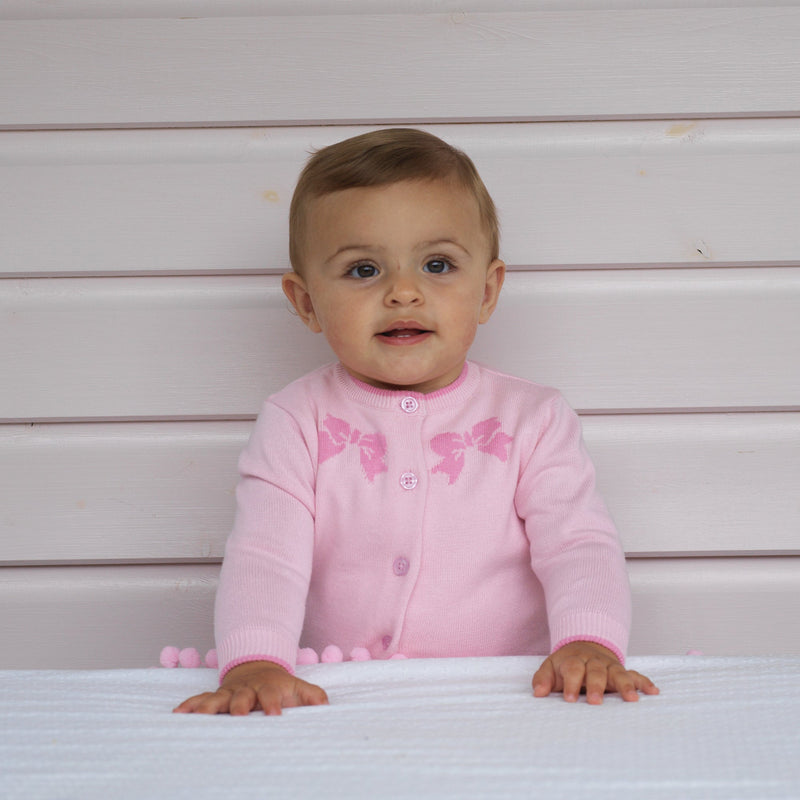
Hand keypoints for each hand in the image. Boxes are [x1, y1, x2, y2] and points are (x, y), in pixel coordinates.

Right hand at [173, 660, 328, 715]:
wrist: (258, 667)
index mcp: (268, 688)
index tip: (275, 715)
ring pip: (217, 699)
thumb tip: (325, 705)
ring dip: (209, 707)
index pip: (271, 696)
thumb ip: (312, 696)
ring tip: (199, 716)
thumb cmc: (279, 685)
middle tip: (237, 714)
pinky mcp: (216, 696)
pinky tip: (178, 713)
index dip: (273, 704)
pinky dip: (189, 705)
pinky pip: (200, 699)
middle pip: (242, 697)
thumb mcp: (298, 687)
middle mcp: (246, 690)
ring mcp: (229, 693)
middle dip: (239, 706)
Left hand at [532, 641, 658, 704]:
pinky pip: (635, 675)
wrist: (583, 646)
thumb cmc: (566, 665)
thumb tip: (538, 693)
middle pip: (596, 671)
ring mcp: (610, 666)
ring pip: (618, 673)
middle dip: (596, 686)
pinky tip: (653, 692)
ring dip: (625, 685)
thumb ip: (543, 679)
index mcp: (574, 660)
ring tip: (631, 699)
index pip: (572, 669)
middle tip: (594, 702)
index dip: (570, 683)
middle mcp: (594, 662)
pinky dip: (644, 682)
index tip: (568, 699)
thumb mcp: (550, 668)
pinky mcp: (622, 671)